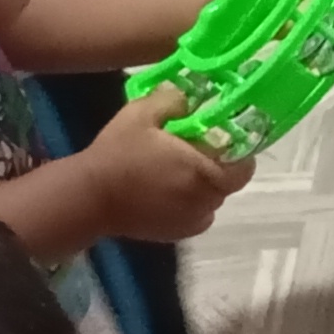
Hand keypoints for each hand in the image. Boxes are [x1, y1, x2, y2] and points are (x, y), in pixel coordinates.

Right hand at [85, 80, 250, 241]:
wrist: (89, 196)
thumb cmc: (118, 153)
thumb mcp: (141, 113)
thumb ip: (172, 100)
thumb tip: (189, 98)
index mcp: (203, 172)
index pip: (244, 167)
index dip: (238, 152)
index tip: (221, 139)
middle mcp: (204, 201)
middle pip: (228, 184)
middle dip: (219, 167)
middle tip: (196, 151)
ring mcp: (190, 222)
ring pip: (212, 201)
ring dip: (204, 186)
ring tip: (179, 171)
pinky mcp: (176, 235)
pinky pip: (197, 216)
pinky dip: (192, 205)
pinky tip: (169, 191)